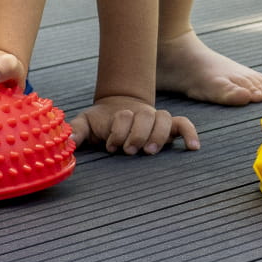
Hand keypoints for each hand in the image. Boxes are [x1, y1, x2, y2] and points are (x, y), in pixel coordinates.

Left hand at [69, 96, 200, 154]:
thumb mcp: (85, 123)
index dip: (118, 131)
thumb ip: (76, 130)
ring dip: (158, 135)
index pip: (124, 116)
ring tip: (150, 151)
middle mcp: (141, 115)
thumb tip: (67, 142)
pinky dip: (190, 133)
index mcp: (121, 114)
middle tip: (129, 150)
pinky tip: (193, 148)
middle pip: (147, 116)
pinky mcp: (169, 127)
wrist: (118, 110)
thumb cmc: (101, 122)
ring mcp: (156, 120)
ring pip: (164, 119)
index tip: (110, 146)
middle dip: (138, 134)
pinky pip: (184, 124)